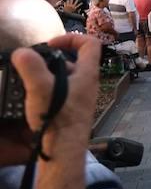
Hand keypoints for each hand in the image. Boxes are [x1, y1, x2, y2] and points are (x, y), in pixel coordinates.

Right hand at [0, 33, 102, 167]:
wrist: (63, 150)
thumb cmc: (58, 118)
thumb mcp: (40, 88)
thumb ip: (31, 67)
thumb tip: (22, 52)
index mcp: (87, 73)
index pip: (90, 43)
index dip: (72, 38)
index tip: (52, 43)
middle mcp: (88, 84)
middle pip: (73, 61)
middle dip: (51, 60)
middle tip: (32, 66)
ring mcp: (80, 98)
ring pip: (64, 78)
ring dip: (46, 77)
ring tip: (28, 83)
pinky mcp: (72, 110)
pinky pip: (60, 93)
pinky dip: (46, 91)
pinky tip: (32, 98)